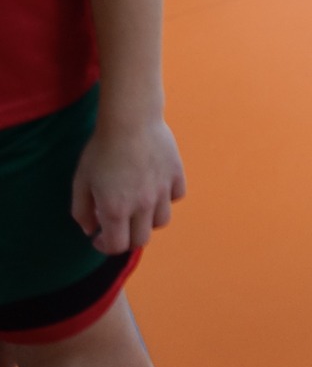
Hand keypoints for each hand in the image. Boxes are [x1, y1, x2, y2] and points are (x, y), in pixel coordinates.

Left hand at [71, 116, 185, 255]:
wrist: (130, 120)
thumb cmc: (101, 149)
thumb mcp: (81, 181)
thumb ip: (81, 211)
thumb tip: (91, 229)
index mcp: (115, 210)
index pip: (117, 246)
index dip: (105, 246)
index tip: (99, 236)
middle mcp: (142, 205)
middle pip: (141, 239)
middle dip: (127, 237)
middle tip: (118, 224)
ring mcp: (162, 190)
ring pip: (161, 221)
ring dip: (148, 220)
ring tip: (138, 206)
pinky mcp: (176, 175)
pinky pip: (175, 196)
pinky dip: (166, 198)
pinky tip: (154, 187)